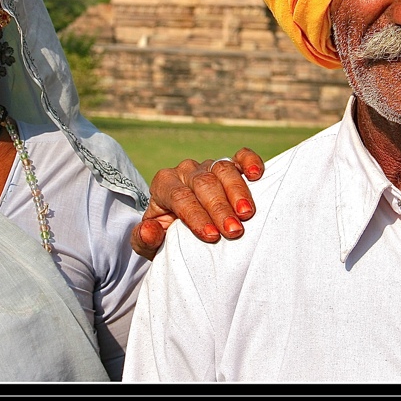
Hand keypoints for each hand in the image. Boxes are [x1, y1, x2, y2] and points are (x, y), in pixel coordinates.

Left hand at [130, 147, 264, 260]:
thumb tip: (148, 231)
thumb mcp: (148, 243)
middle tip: (234, 231)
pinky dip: (250, 161)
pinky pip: (241, 156)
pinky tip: (257, 175)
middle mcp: (186, 171)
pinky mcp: (229, 164)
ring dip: (237, 191)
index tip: (211, 236)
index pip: (180, 197)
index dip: (196, 215)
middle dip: (219, 208)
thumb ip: (143, 239)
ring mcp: (208, 165)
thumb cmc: (166, 236)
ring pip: (223, 169)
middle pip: (204, 183)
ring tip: (247, 214)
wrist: (179, 227)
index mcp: (164, 184)